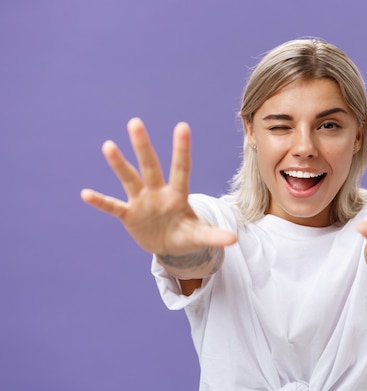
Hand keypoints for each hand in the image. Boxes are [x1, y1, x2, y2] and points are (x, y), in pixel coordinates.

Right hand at [81, 118, 236, 256]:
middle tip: (135, 123)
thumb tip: (234, 240)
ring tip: (108, 146)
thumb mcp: (200, 236)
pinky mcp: (130, 215)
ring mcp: (142, 202)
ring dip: (119, 164)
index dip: (181, 149)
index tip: (182, 126)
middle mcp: (158, 192)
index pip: (181, 168)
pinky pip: (113, 207)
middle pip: (151, 166)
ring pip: (130, 179)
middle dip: (143, 146)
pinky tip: (85, 194)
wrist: (170, 245)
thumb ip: (214, 236)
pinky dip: (101, 202)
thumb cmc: (186, 234)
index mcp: (178, 194)